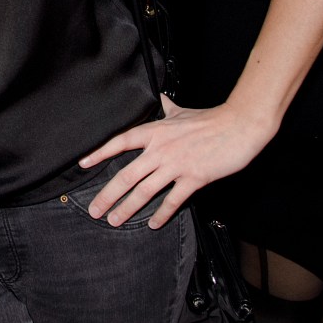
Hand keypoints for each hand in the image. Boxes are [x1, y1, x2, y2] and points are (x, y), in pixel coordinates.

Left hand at [77, 95, 274, 228]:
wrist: (238, 126)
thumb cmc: (210, 119)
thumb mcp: (182, 112)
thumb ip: (168, 108)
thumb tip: (160, 98)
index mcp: (155, 131)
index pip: (120, 142)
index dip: (100, 153)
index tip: (83, 164)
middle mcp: (160, 149)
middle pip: (127, 175)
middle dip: (108, 195)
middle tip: (94, 210)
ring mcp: (176, 164)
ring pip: (144, 191)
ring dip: (127, 208)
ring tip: (115, 220)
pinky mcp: (193, 178)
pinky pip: (172, 200)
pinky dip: (162, 214)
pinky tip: (152, 224)